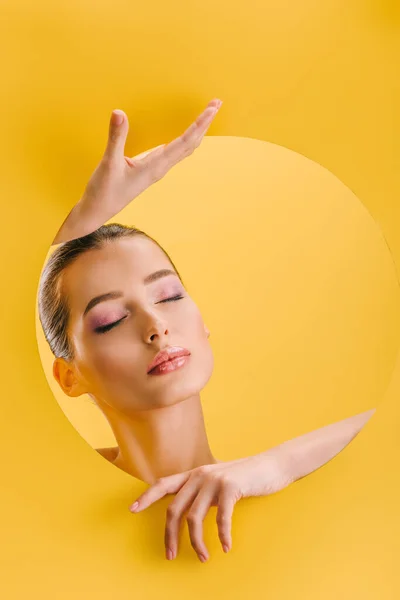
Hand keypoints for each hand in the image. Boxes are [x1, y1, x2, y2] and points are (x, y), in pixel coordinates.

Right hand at [52, 98, 222, 243]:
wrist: (98, 211)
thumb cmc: (103, 191)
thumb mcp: (108, 163)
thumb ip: (116, 138)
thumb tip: (119, 113)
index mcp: (155, 166)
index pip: (184, 142)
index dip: (199, 124)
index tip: (212, 108)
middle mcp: (160, 168)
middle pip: (190, 144)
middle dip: (204, 124)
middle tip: (216, 103)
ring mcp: (156, 169)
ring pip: (184, 149)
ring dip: (197, 131)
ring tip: (207, 115)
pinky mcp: (150, 169)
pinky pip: (174, 152)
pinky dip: (185, 139)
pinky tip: (187, 134)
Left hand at [129, 452, 292, 561]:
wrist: (271, 465)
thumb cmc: (244, 477)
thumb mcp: (218, 480)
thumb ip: (202, 490)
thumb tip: (189, 511)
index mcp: (194, 474)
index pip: (163, 484)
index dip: (147, 496)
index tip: (132, 509)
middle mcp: (200, 475)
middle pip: (174, 509)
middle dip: (169, 535)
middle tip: (170, 555)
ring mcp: (214, 480)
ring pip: (194, 518)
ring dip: (196, 542)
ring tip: (203, 557)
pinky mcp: (231, 487)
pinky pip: (221, 518)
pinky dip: (222, 535)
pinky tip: (225, 546)